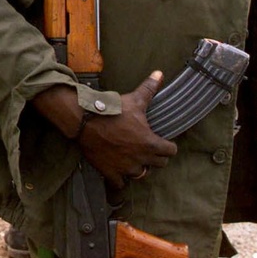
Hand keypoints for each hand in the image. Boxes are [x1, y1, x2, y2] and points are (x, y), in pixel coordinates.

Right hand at [78, 72, 177, 188]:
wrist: (85, 121)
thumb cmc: (112, 111)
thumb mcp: (135, 100)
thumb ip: (150, 89)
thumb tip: (159, 73)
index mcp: (151, 143)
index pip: (171, 151)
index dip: (167, 145)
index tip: (162, 141)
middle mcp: (141, 159)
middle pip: (159, 164)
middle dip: (155, 156)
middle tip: (146, 147)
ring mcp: (126, 168)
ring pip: (141, 174)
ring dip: (139, 167)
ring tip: (132, 157)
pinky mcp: (111, 173)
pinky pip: (120, 184)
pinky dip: (120, 179)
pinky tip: (117, 170)